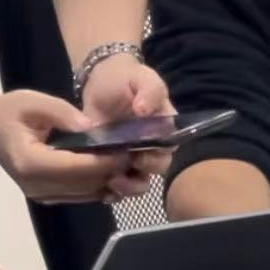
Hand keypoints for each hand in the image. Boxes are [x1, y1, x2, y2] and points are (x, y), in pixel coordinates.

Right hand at [0, 89, 146, 203]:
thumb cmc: (10, 111)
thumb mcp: (34, 102)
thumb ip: (64, 114)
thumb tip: (94, 128)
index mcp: (32, 163)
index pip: (78, 168)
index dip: (107, 161)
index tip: (130, 148)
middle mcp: (37, 186)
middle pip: (85, 185)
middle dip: (113, 171)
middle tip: (136, 153)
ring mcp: (41, 196)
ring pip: (86, 195)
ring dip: (110, 181)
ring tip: (129, 160)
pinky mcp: (47, 197)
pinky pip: (79, 196)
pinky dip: (98, 185)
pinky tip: (111, 169)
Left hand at [76, 52, 175, 190]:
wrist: (100, 81)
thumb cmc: (126, 78)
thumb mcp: (141, 78)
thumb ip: (149, 91)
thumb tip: (144, 110)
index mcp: (165, 128)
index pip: (168, 149)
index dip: (156, 157)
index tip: (139, 157)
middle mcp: (153, 146)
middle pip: (155, 171)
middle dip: (140, 176)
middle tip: (120, 174)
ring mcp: (132, 156)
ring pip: (139, 182)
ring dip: (128, 187)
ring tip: (111, 183)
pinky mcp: (113, 162)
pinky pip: (119, 183)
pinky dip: (113, 190)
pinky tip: (103, 189)